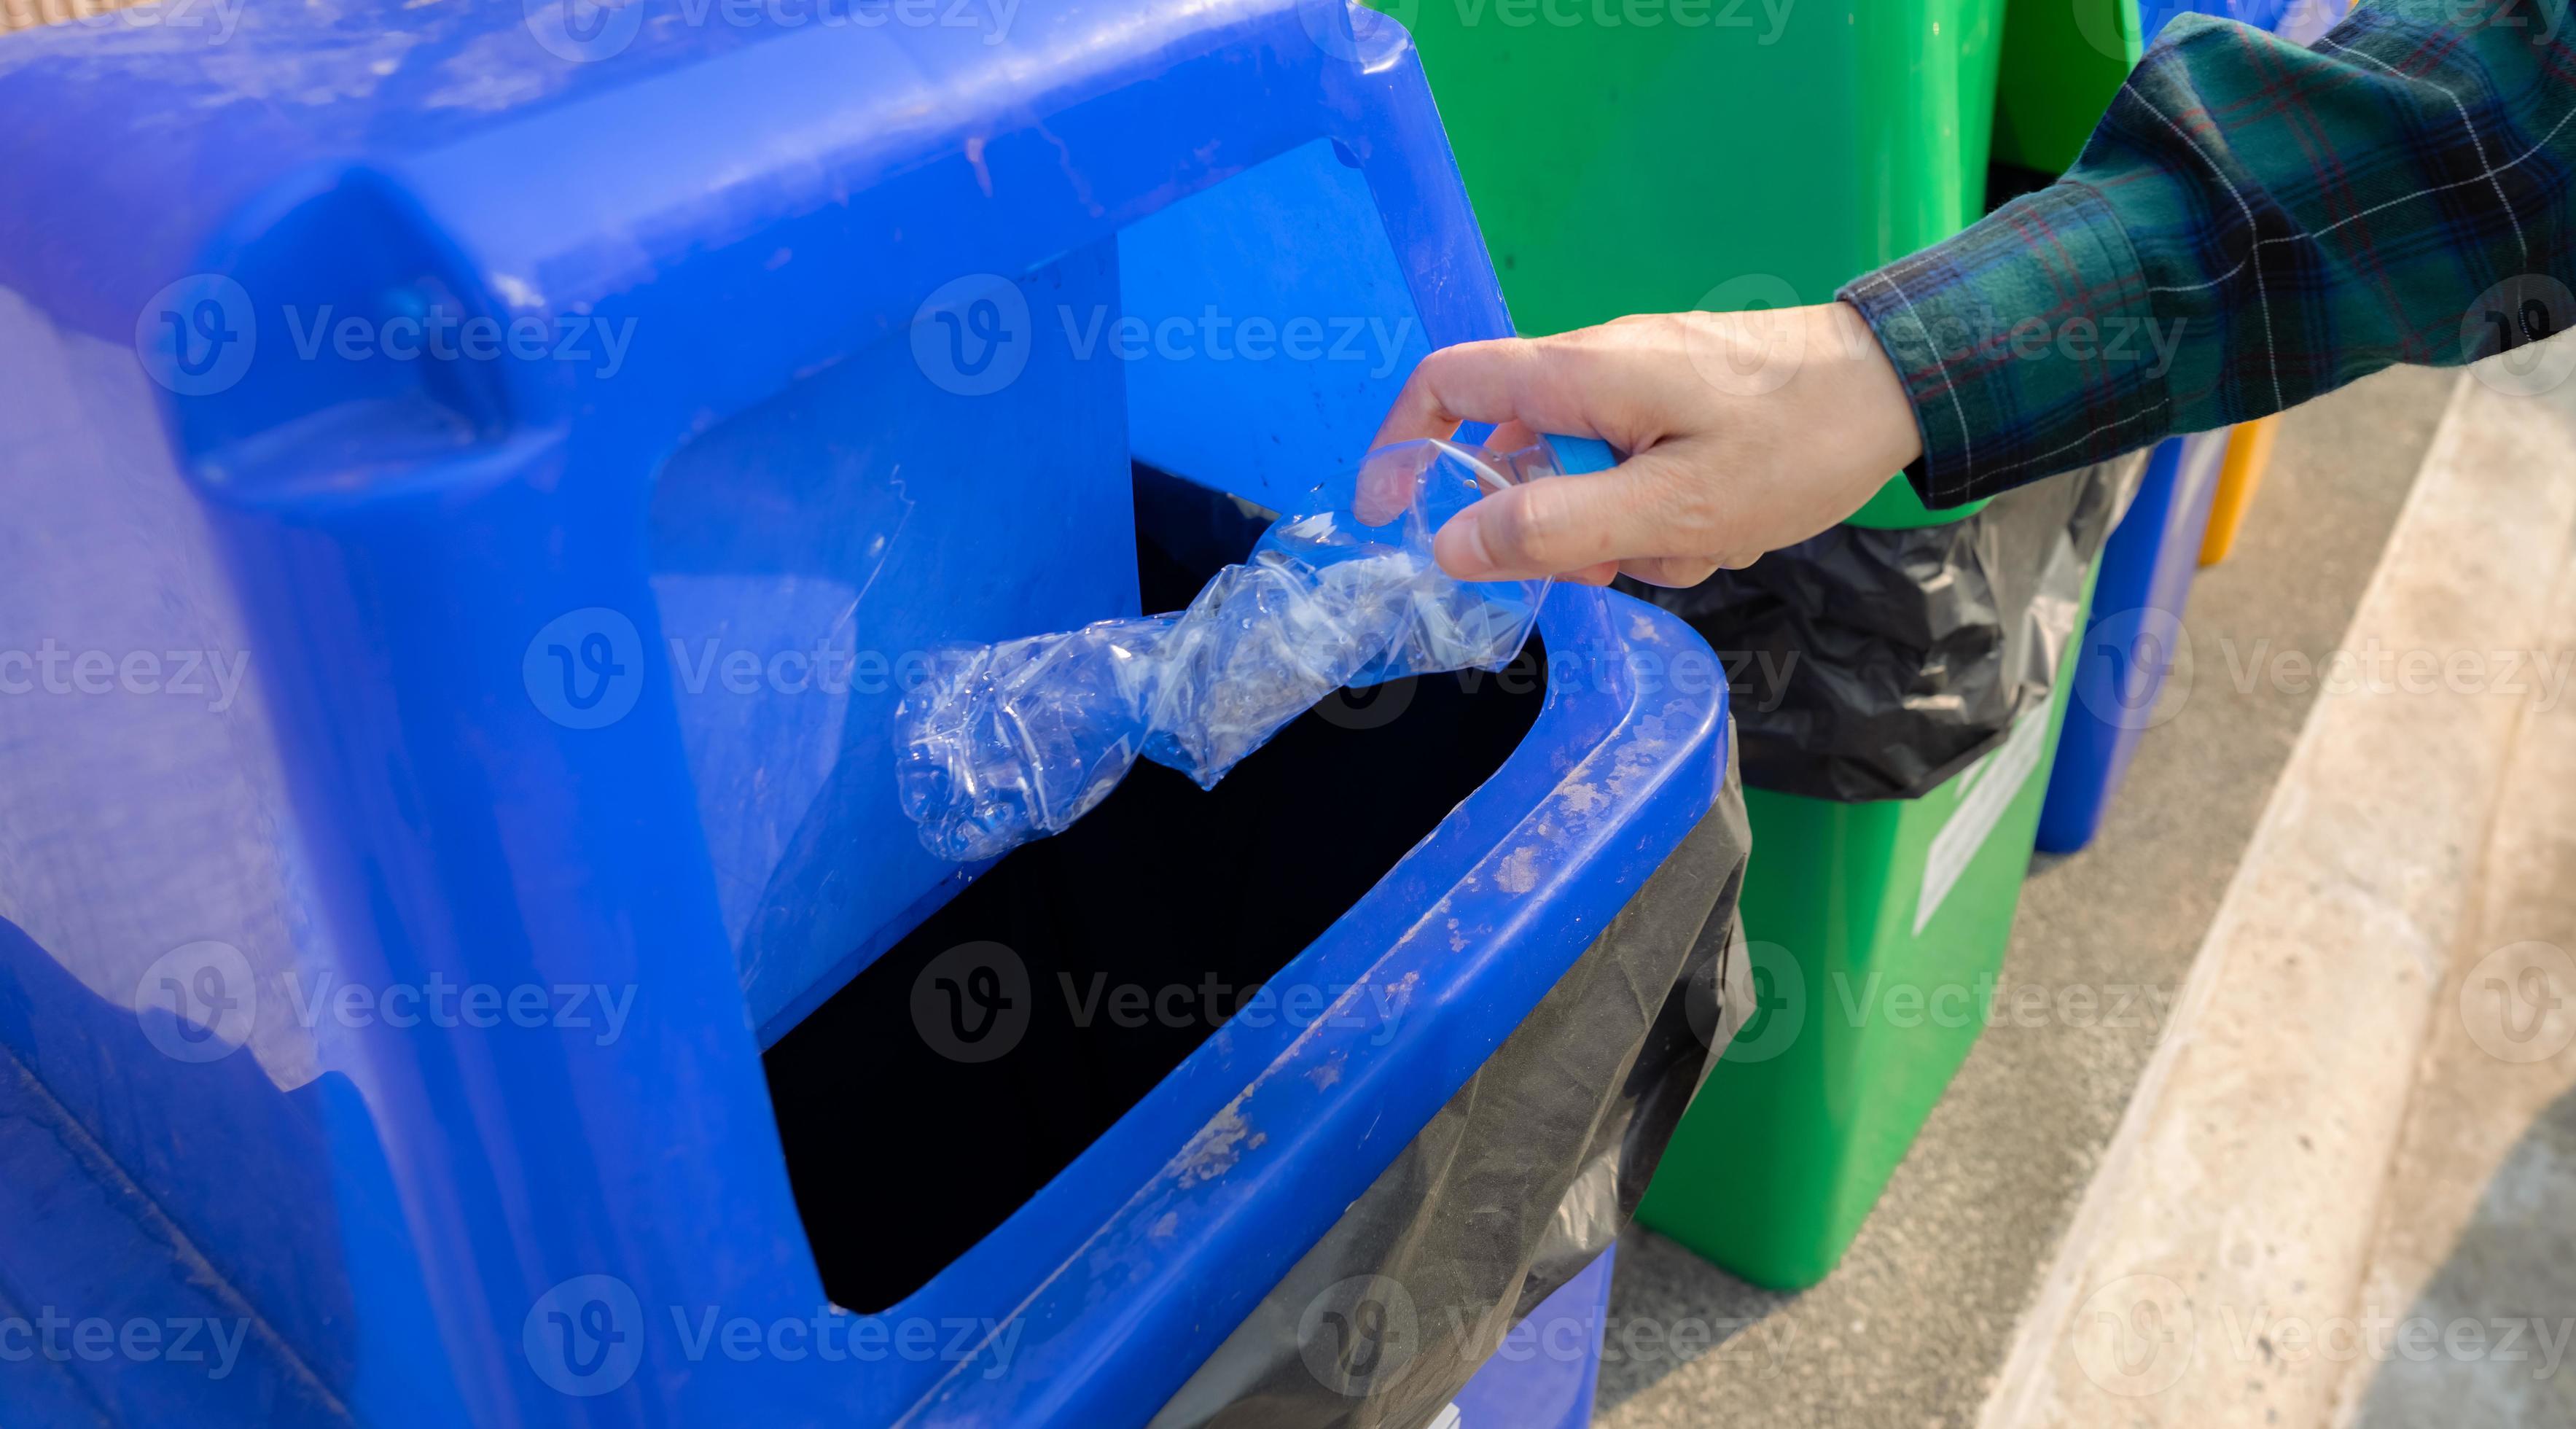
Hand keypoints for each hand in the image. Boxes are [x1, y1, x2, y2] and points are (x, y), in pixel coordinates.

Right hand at [1369, 303, 1924, 586]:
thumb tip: (1449, 546)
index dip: (1400, 447)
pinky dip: (1667, 513)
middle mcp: (1596, 367)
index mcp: (1576, 374)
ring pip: (1585, 475)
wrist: (1908, 384)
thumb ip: (1553, 528)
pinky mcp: (1681, 403)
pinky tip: (1727, 525)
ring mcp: (1641, 384)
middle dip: (1560, 526)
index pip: (1445, 385)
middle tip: (1623, 565)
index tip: (1394, 518)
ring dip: (1626, 529)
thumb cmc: (1795, 439)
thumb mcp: (1671, 507)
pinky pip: (1637, 470)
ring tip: (1704, 540)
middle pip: (1519, 454)